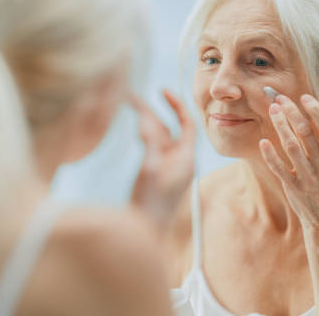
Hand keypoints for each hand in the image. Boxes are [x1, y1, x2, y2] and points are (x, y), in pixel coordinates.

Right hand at [130, 89, 195, 227]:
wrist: (145, 229)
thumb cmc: (149, 201)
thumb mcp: (149, 167)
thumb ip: (150, 141)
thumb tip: (146, 118)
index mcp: (185, 159)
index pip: (187, 124)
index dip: (176, 105)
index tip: (163, 90)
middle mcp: (180, 161)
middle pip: (169, 129)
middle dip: (153, 112)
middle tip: (133, 98)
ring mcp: (168, 168)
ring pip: (159, 139)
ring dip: (147, 123)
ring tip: (131, 107)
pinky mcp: (158, 175)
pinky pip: (153, 149)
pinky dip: (145, 136)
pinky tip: (135, 130)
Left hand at [259, 93, 318, 229]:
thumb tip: (312, 115)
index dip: (315, 110)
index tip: (303, 96)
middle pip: (306, 132)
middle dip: (291, 111)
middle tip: (279, 98)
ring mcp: (309, 178)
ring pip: (291, 146)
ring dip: (280, 125)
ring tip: (272, 110)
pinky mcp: (294, 188)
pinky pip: (279, 167)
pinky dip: (270, 154)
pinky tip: (263, 141)